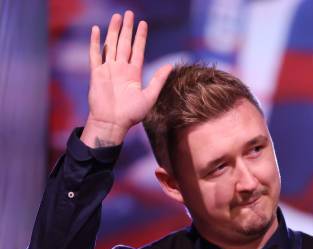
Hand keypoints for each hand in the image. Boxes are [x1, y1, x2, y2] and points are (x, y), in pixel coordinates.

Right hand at [81, 10, 171, 146]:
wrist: (112, 123)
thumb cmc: (131, 115)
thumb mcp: (149, 97)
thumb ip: (158, 81)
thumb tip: (170, 66)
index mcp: (133, 74)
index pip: (138, 50)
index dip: (140, 37)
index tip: (143, 24)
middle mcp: (121, 69)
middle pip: (125, 44)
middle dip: (128, 29)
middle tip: (129, 13)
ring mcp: (108, 70)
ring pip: (111, 45)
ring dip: (114, 31)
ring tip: (117, 17)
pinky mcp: (97, 73)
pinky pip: (95, 54)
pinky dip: (95, 42)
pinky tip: (97, 30)